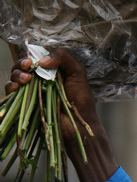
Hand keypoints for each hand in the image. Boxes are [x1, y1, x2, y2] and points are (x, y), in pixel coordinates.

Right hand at [5, 48, 117, 181]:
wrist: (79, 125)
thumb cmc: (82, 101)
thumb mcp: (77, 73)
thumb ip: (63, 57)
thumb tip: (42, 59)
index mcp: (52, 70)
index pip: (35, 57)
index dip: (31, 55)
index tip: (33, 60)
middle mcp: (40, 79)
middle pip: (22, 65)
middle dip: (21, 64)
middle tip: (28, 67)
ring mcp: (33, 92)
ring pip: (15, 76)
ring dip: (16, 74)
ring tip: (25, 79)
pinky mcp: (27, 103)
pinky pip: (11, 92)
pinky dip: (10, 86)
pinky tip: (17, 87)